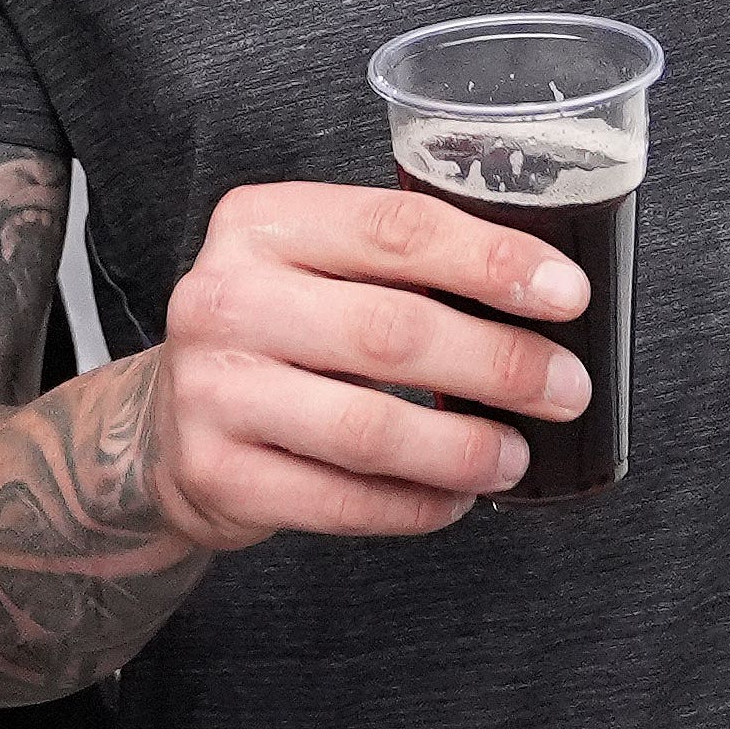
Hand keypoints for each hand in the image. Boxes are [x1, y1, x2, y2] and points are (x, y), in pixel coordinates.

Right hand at [133, 182, 589, 549]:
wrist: (163, 424)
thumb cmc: (275, 334)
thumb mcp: (314, 268)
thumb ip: (401, 266)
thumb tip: (542, 294)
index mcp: (260, 223)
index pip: (395, 228)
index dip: (491, 261)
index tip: (566, 294)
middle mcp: (223, 298)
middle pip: (391, 330)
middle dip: (499, 362)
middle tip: (565, 386)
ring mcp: (211, 390)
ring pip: (369, 427)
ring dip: (462, 447)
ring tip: (515, 455)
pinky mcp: (215, 473)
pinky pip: (341, 501)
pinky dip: (415, 506)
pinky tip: (455, 499)